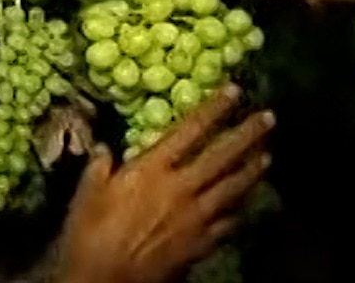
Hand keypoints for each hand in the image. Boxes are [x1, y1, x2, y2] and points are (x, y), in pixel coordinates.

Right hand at [52, 85, 274, 282]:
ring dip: (253, 169)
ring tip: (268, 154)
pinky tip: (248, 201)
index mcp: (152, 170)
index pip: (190, 131)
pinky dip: (242, 207)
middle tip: (268, 117)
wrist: (107, 282)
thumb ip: (100, 168)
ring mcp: (197, 218)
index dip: (214, 109)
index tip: (233, 91)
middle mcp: (182, 189)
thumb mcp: (86, 195)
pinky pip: (230, 220)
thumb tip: (104, 148)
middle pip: (222, 156)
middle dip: (247, 134)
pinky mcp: (203, 244)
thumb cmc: (89, 235)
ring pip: (234, 188)